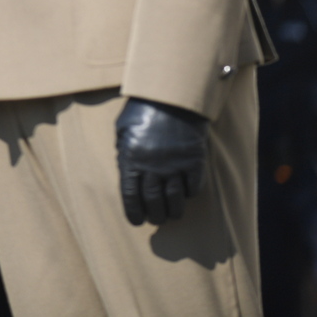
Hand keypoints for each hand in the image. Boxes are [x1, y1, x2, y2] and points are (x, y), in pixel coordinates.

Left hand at [114, 97, 208, 225]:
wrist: (172, 95)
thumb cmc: (142, 110)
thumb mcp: (123, 130)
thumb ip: (123, 153)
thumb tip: (127, 174)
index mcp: (131, 159)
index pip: (130, 196)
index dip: (134, 213)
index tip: (137, 221)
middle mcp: (152, 166)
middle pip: (153, 202)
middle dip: (154, 216)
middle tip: (156, 219)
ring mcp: (174, 165)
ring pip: (174, 200)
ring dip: (173, 211)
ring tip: (171, 214)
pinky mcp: (194, 161)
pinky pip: (193, 188)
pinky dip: (189, 195)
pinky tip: (185, 194)